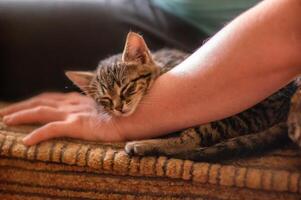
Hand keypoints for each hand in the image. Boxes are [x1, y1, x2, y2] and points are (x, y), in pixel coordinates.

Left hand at [0, 92, 124, 144]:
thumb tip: (89, 105)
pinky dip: (38, 135)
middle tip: (4, 113)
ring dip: (21, 115)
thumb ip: (94, 105)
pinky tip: (26, 143)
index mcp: (78, 100)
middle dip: (20, 107)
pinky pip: (53, 129)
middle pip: (40, 102)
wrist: (136, 115)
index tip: (20, 106)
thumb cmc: (124, 110)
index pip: (49, 98)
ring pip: (41, 111)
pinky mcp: (79, 125)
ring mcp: (75, 114)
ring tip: (5, 121)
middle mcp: (73, 104)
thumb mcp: (106, 106)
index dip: (33, 101)